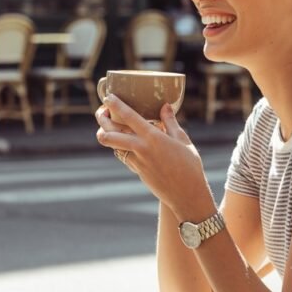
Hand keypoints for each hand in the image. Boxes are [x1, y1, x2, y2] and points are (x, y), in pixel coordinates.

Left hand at [95, 96, 213, 217]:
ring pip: (113, 146)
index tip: (108, 97)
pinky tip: (121, 143)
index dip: (116, 105)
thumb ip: (170, 122)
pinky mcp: (137, 171)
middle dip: (102, 121)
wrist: (187, 194)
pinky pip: (123, 156)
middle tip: (101, 112)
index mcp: (154, 137)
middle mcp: (142, 148)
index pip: (129, 117)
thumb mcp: (182, 140)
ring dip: (106, 136)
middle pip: (111, 133)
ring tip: (106, 127)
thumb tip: (165, 106)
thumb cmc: (190, 166)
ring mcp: (137, 161)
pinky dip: (119, 148)